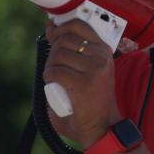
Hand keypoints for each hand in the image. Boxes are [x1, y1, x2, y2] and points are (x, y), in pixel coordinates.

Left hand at [42, 20, 121, 147]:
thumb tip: (49, 27)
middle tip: (54, 66)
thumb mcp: (85, 69)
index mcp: (104, 50)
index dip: (61, 28)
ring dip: (50, 65)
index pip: (79, 25)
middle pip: (65, 40)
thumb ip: (70, 49)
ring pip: (59, 55)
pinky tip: (51, 83)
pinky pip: (56, 71)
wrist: (100, 127)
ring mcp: (95, 70)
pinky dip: (48, 76)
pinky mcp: (84, 84)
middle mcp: (102, 57)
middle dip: (52, 51)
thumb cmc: (90, 99)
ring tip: (53, 77)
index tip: (52, 34)